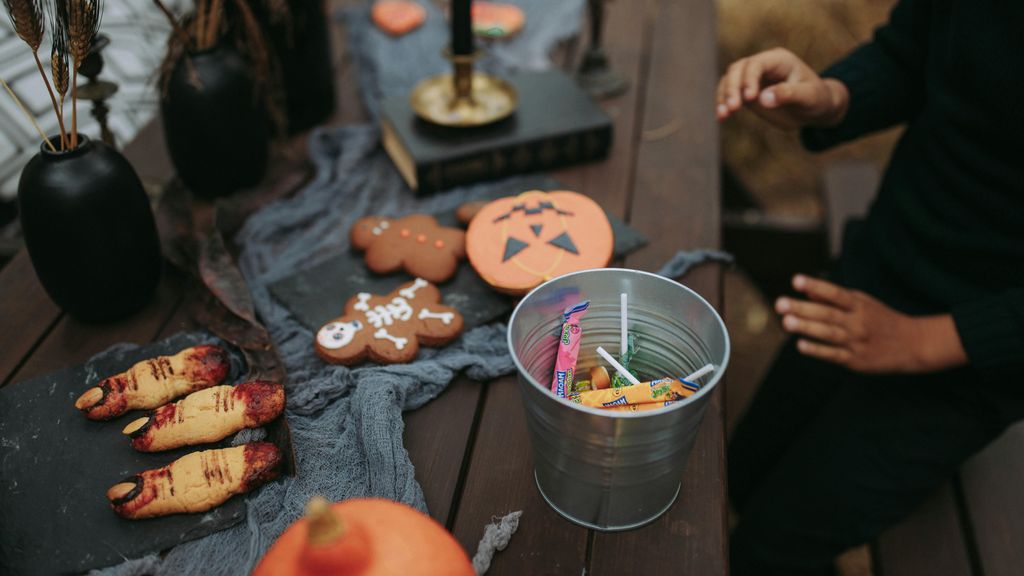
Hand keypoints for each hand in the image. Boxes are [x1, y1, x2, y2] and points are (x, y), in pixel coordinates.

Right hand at [716, 48, 848, 129]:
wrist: (815, 109)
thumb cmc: (816, 99)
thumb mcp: (809, 97)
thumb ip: (788, 95)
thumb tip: (763, 99)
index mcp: (779, 60)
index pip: (756, 64)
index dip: (749, 79)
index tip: (749, 99)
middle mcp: (762, 65)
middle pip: (738, 69)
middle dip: (732, 88)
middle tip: (733, 108)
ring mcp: (752, 78)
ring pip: (729, 80)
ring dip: (723, 97)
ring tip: (723, 115)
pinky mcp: (747, 92)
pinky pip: (729, 94)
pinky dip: (723, 104)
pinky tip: (721, 118)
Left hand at [775, 275, 967, 373]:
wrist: (913, 345)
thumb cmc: (880, 320)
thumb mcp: (862, 303)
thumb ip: (834, 299)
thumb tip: (807, 291)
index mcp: (859, 305)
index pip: (835, 293)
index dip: (816, 286)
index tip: (796, 280)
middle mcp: (858, 322)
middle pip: (828, 314)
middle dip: (803, 309)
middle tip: (780, 303)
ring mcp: (857, 342)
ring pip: (829, 334)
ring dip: (807, 328)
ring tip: (786, 322)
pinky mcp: (856, 360)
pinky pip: (834, 355)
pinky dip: (818, 350)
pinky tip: (801, 345)